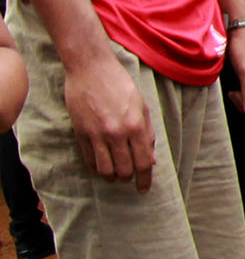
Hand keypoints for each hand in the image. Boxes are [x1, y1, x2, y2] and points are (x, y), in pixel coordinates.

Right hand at [64, 51, 154, 190]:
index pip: (143, 163)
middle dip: (128, 180)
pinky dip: (96, 167)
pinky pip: (89, 160)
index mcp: (136, 127)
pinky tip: (101, 166)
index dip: (145, 179)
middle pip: (124, 170)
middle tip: (129, 180)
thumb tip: (150, 160)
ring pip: (105, 170)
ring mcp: (97, 134)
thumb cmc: (121, 86)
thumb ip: (147, 134)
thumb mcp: (142, 107)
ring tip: (115, 175)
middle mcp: (117, 133)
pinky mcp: (80, 133)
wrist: (91, 69)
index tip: (144, 189)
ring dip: (111, 177)